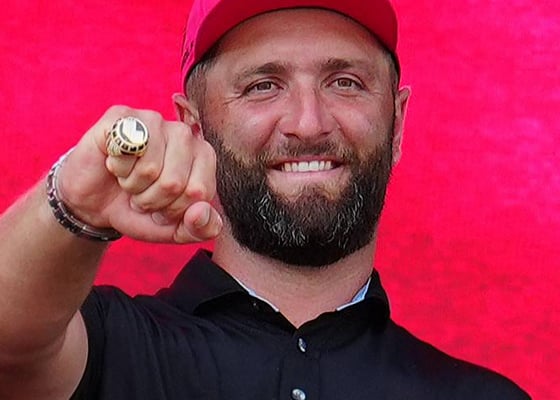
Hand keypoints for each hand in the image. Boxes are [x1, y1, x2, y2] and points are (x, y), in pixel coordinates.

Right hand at [56, 105, 221, 242]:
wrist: (95, 204)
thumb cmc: (140, 210)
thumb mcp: (175, 230)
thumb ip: (201, 229)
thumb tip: (200, 211)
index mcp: (204, 157)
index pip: (199, 192)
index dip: (175, 209)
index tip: (163, 206)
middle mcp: (183, 133)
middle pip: (174, 182)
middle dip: (152, 200)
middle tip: (141, 193)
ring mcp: (153, 120)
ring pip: (150, 169)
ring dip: (133, 185)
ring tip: (129, 179)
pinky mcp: (122, 116)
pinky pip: (126, 149)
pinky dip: (117, 168)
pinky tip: (116, 163)